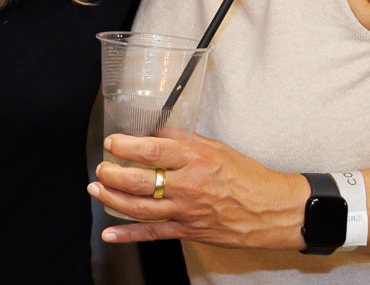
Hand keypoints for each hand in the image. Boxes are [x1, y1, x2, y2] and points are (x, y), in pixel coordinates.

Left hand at [89, 133, 306, 249]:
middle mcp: (189, 185)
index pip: (153, 151)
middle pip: (140, 180)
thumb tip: (157, 133)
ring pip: (140, 207)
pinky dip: (128, 235)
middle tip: (101, 167)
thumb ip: (185, 140)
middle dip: (113, 173)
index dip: (126, 147)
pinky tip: (110, 233)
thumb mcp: (218, 148)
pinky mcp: (189, 231)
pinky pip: (153, 233)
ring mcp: (187, 211)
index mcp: (196, 159)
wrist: (272, 210)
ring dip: (113, 199)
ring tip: (97, 189)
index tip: (112, 142)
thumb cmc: (248, 176)